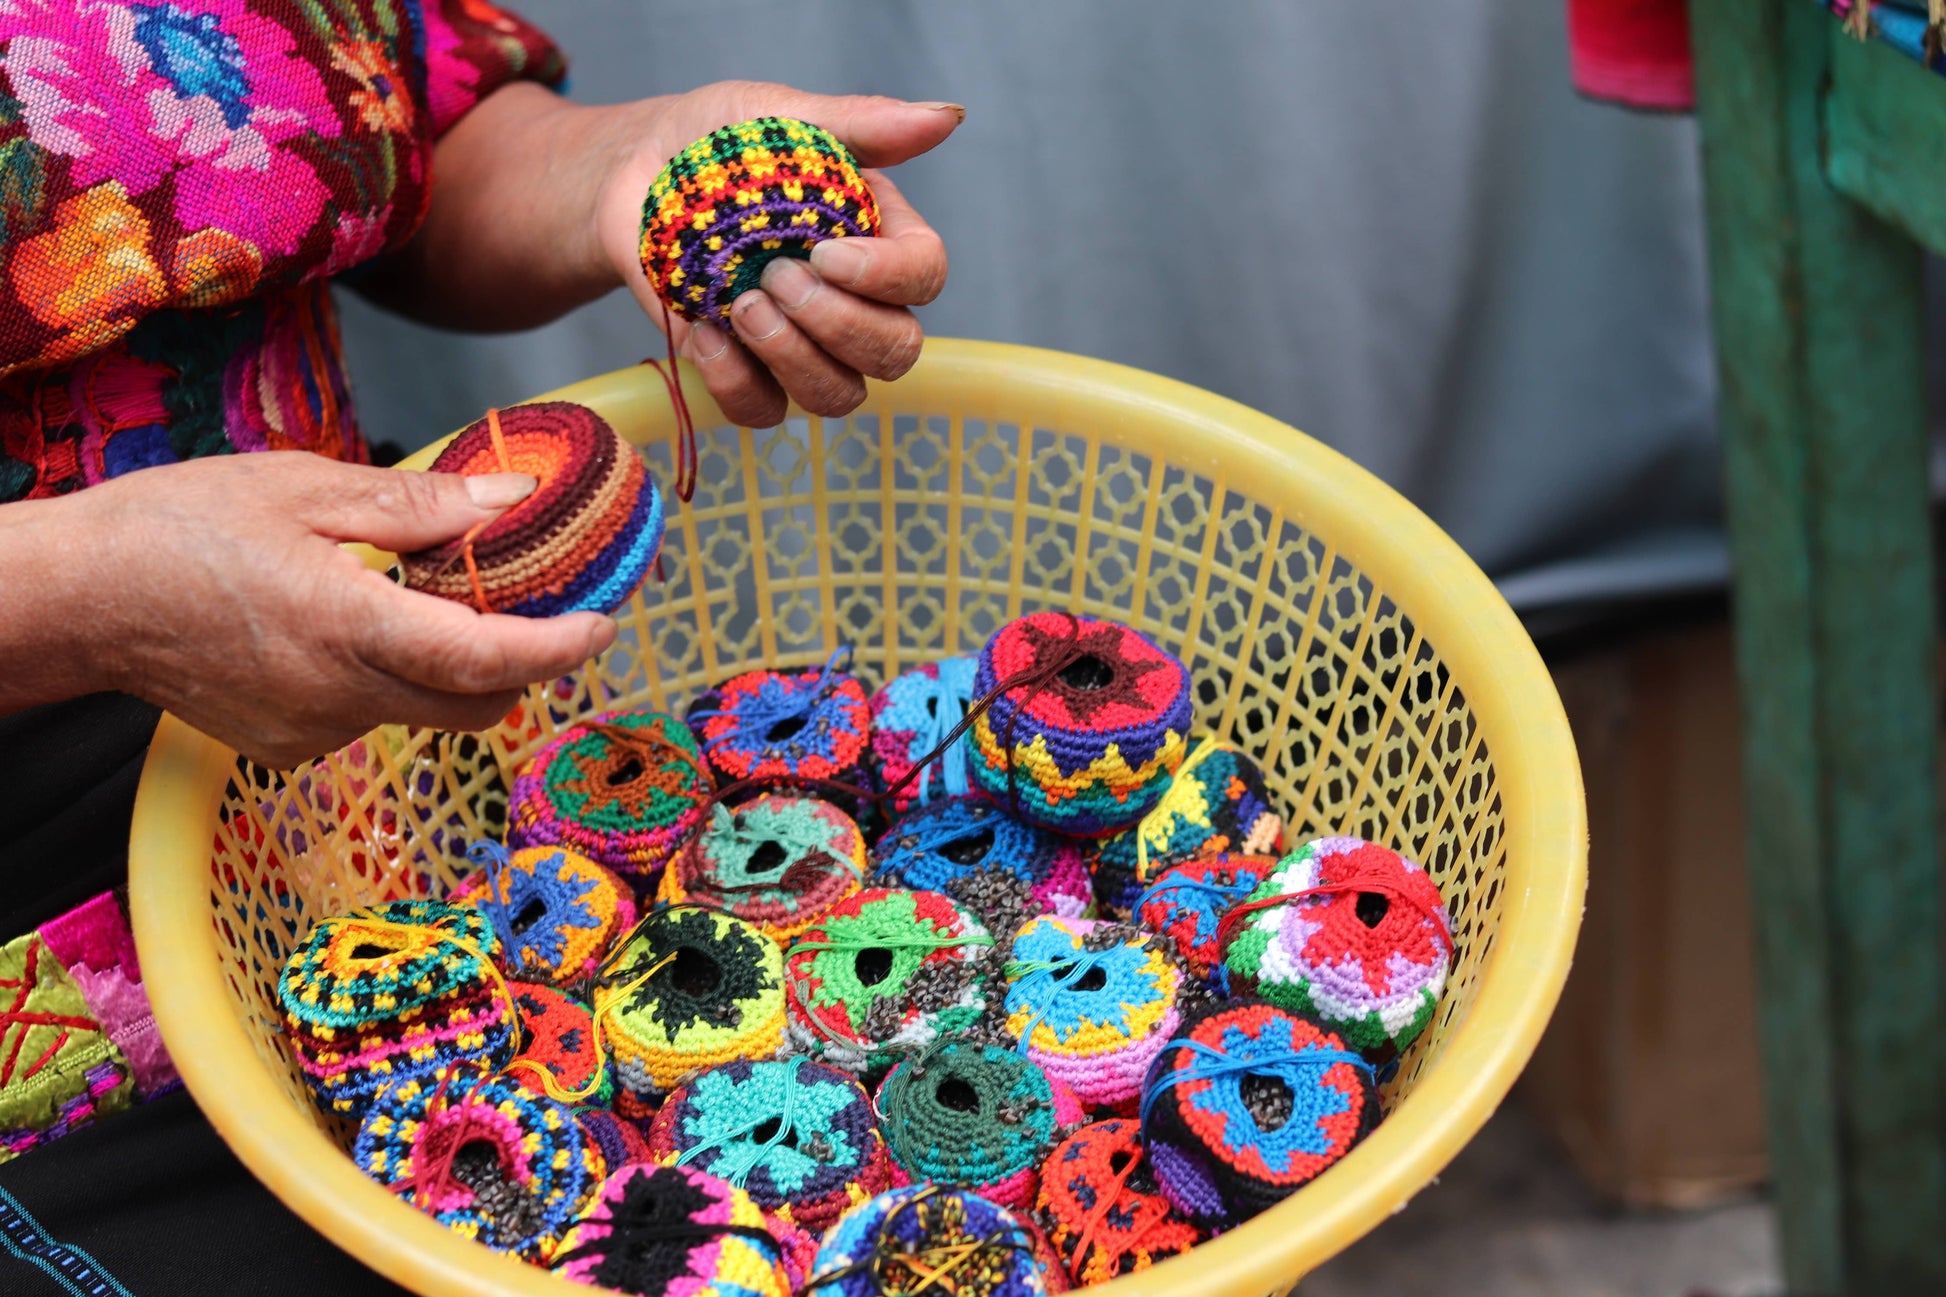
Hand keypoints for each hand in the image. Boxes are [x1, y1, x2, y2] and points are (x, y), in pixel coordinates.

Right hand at [45, 454, 614, 768]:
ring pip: (428, 712)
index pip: (486, 658)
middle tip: (539, 606)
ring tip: (424, 597)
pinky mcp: (290, 747)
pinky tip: (354, 626)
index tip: (604, 624)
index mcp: (347, 626)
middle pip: (478, 704)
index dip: (559, 648)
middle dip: (525, 664)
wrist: (76, 601)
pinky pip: (375, 718)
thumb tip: (514, 501)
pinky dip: (394, 678)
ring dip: (455, 666)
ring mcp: (313, 732)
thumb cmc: (177, 528)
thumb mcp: (302, 487)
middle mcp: (339, 695)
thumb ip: (419, 505)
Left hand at [370, 81, 956, 423]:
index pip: (925, 276)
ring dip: (793, 357)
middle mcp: (854, 301)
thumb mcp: (783, 116)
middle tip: (777, 276)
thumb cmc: (715, 141)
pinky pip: (765, 411)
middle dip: (839, 324)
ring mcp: (803, 347)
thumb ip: (863, 124)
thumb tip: (949, 117)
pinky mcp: (750, 376)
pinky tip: (702, 332)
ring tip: (740, 306)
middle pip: (897, 352)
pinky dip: (734, 380)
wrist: (631, 177)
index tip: (826, 252)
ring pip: (840, 396)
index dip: (888, 278)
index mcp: (878, 236)